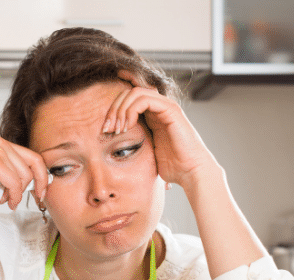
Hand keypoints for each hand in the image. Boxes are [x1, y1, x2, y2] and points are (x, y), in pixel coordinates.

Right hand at [0, 137, 48, 209]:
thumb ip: (10, 171)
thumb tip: (33, 182)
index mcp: (1, 143)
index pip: (33, 157)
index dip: (42, 175)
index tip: (42, 190)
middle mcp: (0, 144)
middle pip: (33, 166)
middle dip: (32, 186)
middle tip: (23, 199)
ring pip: (24, 177)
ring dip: (17, 193)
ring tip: (4, 199)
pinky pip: (15, 184)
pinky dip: (14, 196)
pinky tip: (6, 201)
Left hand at [102, 70, 218, 188]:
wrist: (190, 172)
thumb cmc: (172, 167)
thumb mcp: (146, 153)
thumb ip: (134, 144)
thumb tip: (111, 150)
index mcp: (153, 116)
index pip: (130, 99)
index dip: (114, 105)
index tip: (102, 123)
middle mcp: (159, 108)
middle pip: (129, 94)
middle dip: (113, 109)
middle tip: (106, 129)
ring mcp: (166, 107)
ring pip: (135, 93)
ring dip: (120, 109)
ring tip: (116, 129)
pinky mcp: (170, 110)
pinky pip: (144, 99)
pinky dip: (131, 110)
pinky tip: (127, 126)